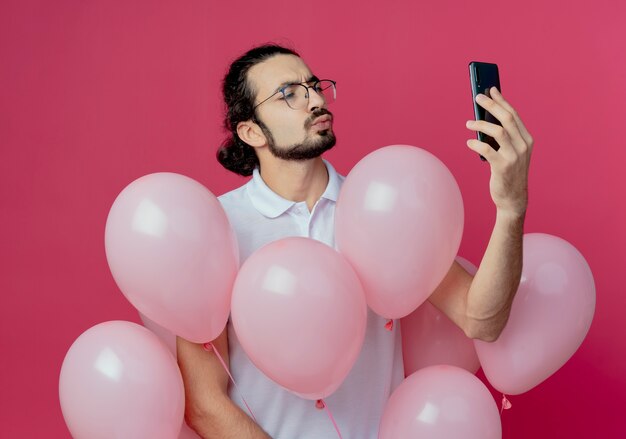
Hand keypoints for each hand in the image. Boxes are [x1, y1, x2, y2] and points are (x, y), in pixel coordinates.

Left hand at [465, 87, 532, 216]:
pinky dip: (476, 144)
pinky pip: (487, 150)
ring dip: (481, 124)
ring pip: (498, 131)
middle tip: (477, 97)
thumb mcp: (510, 152)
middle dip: (491, 105)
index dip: (502, 101)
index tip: (491, 89)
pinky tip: (469, 142)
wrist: (513, 198)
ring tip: (468, 123)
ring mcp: (515, 156)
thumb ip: (502, 137)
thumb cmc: (508, 172)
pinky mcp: (503, 167)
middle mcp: (523, 146)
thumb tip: (484, 119)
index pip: (514, 114)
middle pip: (507, 118)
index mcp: (526, 139)